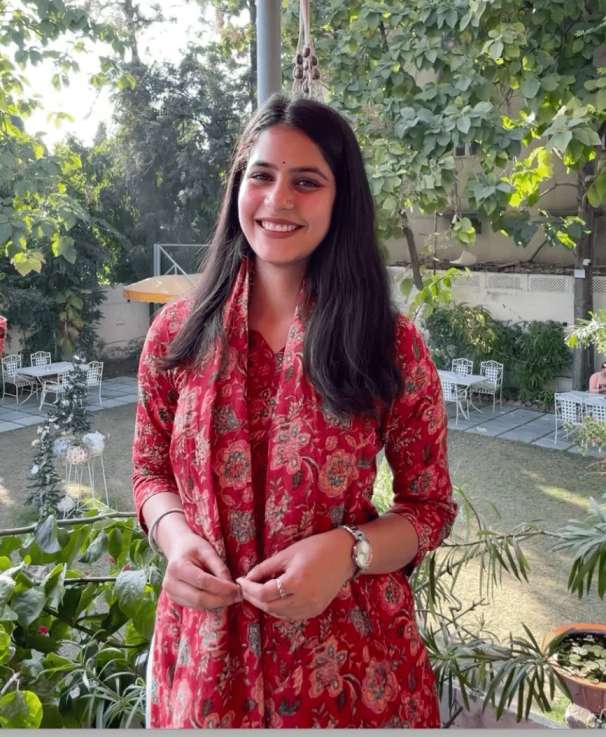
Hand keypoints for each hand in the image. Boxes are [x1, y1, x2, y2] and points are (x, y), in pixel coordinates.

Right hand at [161, 530, 241, 610]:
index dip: (222, 587)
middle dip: (221, 599)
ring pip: (198, 605)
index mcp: (177, 567)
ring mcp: (171, 594)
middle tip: (238, 596)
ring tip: (232, 597)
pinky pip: (195, 606)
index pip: (203, 582)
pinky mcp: (175, 600)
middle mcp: (170, 583)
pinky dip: (210, 604)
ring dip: (217, 604)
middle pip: (199, 598)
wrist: (177, 549)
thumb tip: (231, 587)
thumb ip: (219, 568)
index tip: (237, 588)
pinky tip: (221, 598)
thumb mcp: (208, 551)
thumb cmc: (194, 547)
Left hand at [236, 529, 354, 621]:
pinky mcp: (316, 610)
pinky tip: (274, 599)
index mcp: (296, 582)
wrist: (344, 554)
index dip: (249, 589)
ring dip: (265, 605)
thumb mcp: (288, 553)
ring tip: (257, 593)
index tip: (240, 581)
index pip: (264, 593)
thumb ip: (266, 567)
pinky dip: (279, 610)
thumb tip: (248, 578)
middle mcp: (304, 599)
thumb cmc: (316, 548)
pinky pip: (291, 615)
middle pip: (269, 606)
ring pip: (279, 614)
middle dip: (254, 598)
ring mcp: (311, 607)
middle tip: (245, 588)